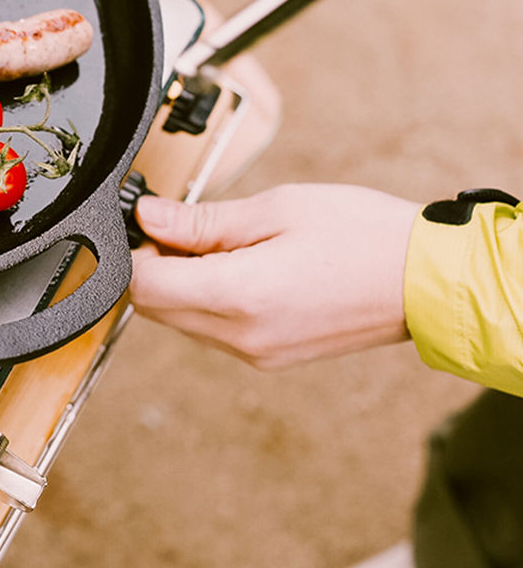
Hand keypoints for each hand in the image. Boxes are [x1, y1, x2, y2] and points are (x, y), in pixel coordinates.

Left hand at [129, 184, 418, 368]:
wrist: (431, 282)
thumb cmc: (365, 236)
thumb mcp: (278, 209)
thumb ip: (204, 221)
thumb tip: (149, 218)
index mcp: (239, 296)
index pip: (145, 287)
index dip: (137, 251)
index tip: (153, 222)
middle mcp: (242, 336)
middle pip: (155, 309)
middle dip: (155, 267)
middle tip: (185, 228)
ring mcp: (256, 354)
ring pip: (181, 322)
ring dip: (181, 286)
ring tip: (223, 245)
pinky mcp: (270, 358)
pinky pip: (214, 332)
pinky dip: (208, 302)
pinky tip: (241, 269)